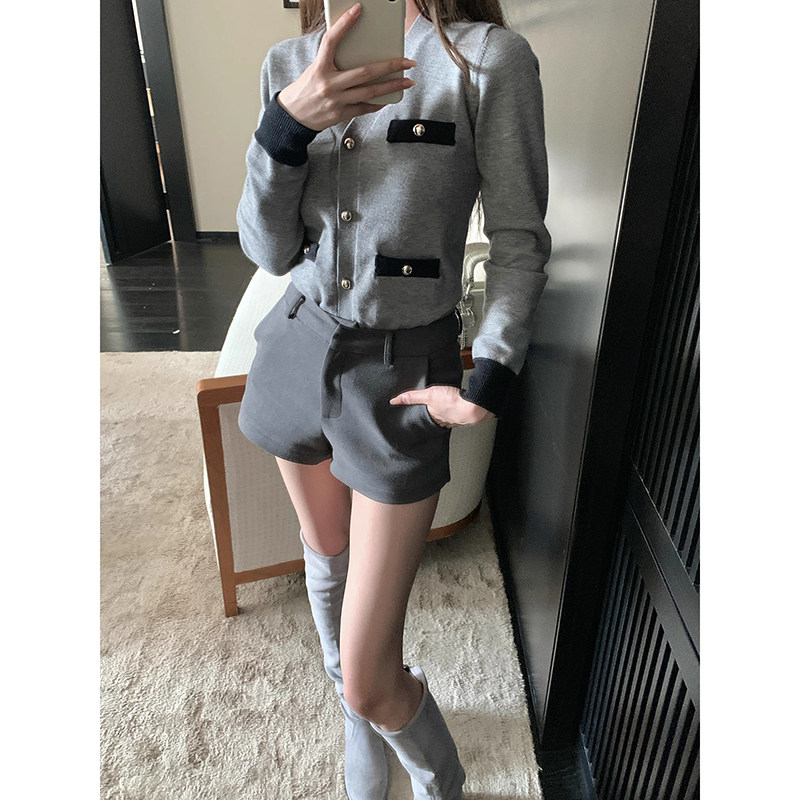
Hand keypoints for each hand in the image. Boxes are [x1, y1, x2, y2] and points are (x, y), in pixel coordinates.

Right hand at [276, 2, 417, 130]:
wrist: (293, 116)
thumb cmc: (306, 89)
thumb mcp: (315, 69)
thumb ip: (333, 61)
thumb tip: (359, 53)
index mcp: (319, 67)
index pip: (331, 41)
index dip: (344, 24)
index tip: (358, 9)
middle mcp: (329, 84)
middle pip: (365, 72)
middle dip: (390, 66)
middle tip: (407, 62)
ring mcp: (336, 101)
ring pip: (370, 92)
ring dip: (392, 86)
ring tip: (407, 82)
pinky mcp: (340, 114)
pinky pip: (364, 108)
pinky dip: (377, 103)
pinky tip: (389, 98)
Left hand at [389, 385, 496, 427]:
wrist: (475, 405)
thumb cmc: (453, 401)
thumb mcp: (428, 395)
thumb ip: (412, 397)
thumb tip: (394, 401)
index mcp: (433, 418)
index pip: (423, 420)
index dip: (419, 419)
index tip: (414, 419)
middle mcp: (443, 421)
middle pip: (435, 420)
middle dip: (432, 417)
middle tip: (429, 414)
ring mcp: (455, 419)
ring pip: (447, 418)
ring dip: (445, 415)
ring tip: (442, 411)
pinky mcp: (466, 415)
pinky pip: (458, 415)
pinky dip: (457, 413)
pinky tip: (458, 408)